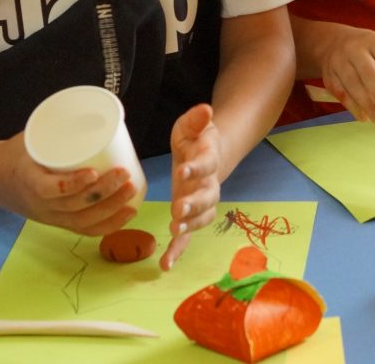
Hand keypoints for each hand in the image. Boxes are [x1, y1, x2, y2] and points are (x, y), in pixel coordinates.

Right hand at [0, 133, 137, 235]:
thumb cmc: (21, 153)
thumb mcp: (32, 137)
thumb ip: (60, 127)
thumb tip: (101, 111)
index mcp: (28, 180)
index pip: (49, 189)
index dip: (73, 184)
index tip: (94, 171)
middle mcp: (39, 204)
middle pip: (74, 206)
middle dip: (104, 192)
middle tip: (124, 173)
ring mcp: (50, 217)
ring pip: (83, 220)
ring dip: (112, 208)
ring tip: (131, 190)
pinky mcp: (59, 222)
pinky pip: (85, 230)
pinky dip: (109, 224)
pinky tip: (128, 213)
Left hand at [161, 104, 224, 269]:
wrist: (208, 156)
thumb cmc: (195, 140)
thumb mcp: (192, 126)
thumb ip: (197, 120)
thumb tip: (205, 109)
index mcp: (208, 159)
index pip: (205, 163)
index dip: (196, 167)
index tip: (184, 169)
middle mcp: (208, 184)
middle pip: (206, 196)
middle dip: (193, 203)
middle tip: (178, 208)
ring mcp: (201, 203)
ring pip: (201, 217)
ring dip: (189, 225)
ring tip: (174, 231)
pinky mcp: (190, 216)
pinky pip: (188, 236)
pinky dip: (178, 251)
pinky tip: (165, 265)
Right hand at [316, 24, 374, 123]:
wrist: (333, 42)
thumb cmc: (367, 53)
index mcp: (374, 41)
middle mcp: (355, 48)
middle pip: (369, 74)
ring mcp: (338, 61)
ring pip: (353, 85)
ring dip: (368, 105)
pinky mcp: (328, 76)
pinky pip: (341, 94)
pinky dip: (353, 107)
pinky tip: (364, 116)